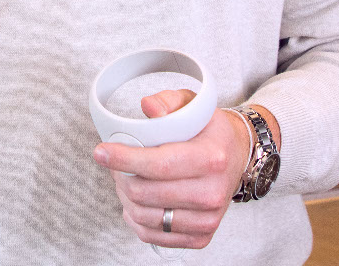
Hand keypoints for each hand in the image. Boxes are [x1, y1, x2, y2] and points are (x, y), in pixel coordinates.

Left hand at [93, 90, 253, 250]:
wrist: (236, 156)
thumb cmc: (208, 130)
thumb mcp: (192, 104)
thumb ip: (168, 101)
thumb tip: (147, 107)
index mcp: (211, 158)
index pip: (159, 165)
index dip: (124, 159)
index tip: (101, 152)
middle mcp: (212, 193)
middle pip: (146, 193)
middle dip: (120, 176)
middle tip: (114, 162)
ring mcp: (207, 219)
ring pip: (144, 217)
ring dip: (125, 197)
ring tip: (125, 178)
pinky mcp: (200, 236)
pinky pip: (153, 235)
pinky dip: (135, 218)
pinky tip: (135, 201)